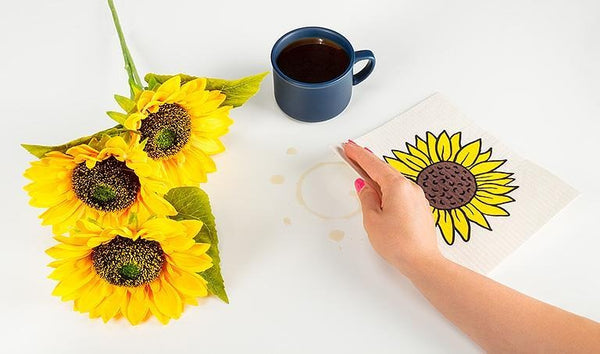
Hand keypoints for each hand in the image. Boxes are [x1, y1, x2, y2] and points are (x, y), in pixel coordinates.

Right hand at [343, 141, 441, 275]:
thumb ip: (367, 198)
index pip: (373, 165)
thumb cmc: (397, 243)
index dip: (358, 155)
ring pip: (394, 181)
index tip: (348, 146)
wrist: (423, 262)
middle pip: (384, 170)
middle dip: (367, 161)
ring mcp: (417, 197)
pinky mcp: (420, 208)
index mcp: (397, 186)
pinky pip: (401, 191)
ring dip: (378, 175)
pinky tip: (381, 191)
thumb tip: (365, 187)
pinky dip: (388, 187)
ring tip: (363, 170)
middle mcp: (410, 187)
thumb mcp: (372, 220)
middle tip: (352, 153)